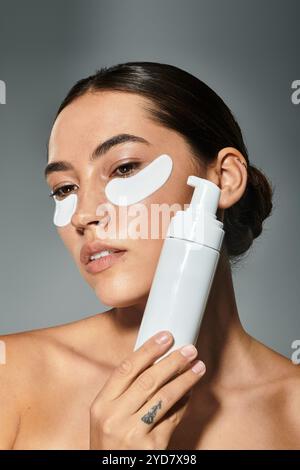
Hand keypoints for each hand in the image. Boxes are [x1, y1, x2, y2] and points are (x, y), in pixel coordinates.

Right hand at [89, 330, 205, 448]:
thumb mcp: (107, 416)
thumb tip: (156, 362)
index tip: (166, 336)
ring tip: (198, 367)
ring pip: (165, 397)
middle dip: (173, 361)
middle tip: (189, 350)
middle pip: (149, 380)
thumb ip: (124, 392)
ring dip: (185, 379)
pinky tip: (191, 392)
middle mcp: (114, 418)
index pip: (126, 369)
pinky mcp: (152, 448)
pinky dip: (184, 403)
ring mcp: (133, 434)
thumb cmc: (110, 444)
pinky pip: (173, 418)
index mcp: (101, 405)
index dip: (148, 350)